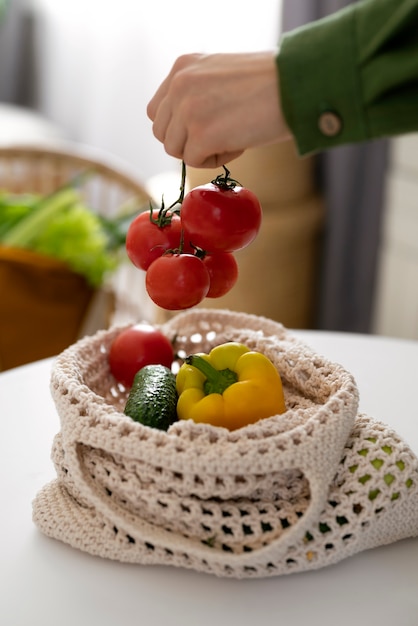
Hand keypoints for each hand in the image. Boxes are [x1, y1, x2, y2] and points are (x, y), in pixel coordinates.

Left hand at [147, 51, 291, 167]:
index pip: (157, 111)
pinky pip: (194, 161)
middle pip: (162, 134)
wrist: (296, 85)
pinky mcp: (201, 134)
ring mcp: (188, 109)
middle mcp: (179, 84)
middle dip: (187, 142)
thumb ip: (196, 92)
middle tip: (219, 135)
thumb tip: (183, 128)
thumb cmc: (269, 83)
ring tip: (232, 136)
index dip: (178, 127)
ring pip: (176, 150)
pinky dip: (215, 160)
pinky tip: (239, 142)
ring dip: (201, 152)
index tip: (203, 127)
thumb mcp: (220, 74)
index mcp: (183, 67)